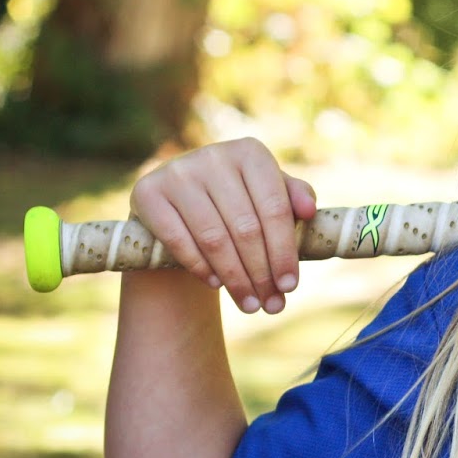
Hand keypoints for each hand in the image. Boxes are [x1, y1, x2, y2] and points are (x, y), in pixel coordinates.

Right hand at [128, 138, 316, 313]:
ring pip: (214, 238)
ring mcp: (177, 172)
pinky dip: (200, 267)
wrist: (181, 202)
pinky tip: (215, 285)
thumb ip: (294, 198)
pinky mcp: (148, 193)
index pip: (274, 209)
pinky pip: (179, 240)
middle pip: (246, 228)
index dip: (284, 251)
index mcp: (250, 152)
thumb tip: (309, 210)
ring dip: (235, 278)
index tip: (290, 285)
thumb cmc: (238, 200)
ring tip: (250, 304)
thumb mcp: (268, 194)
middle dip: (261, 273)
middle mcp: (213, 156)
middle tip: (271, 305)